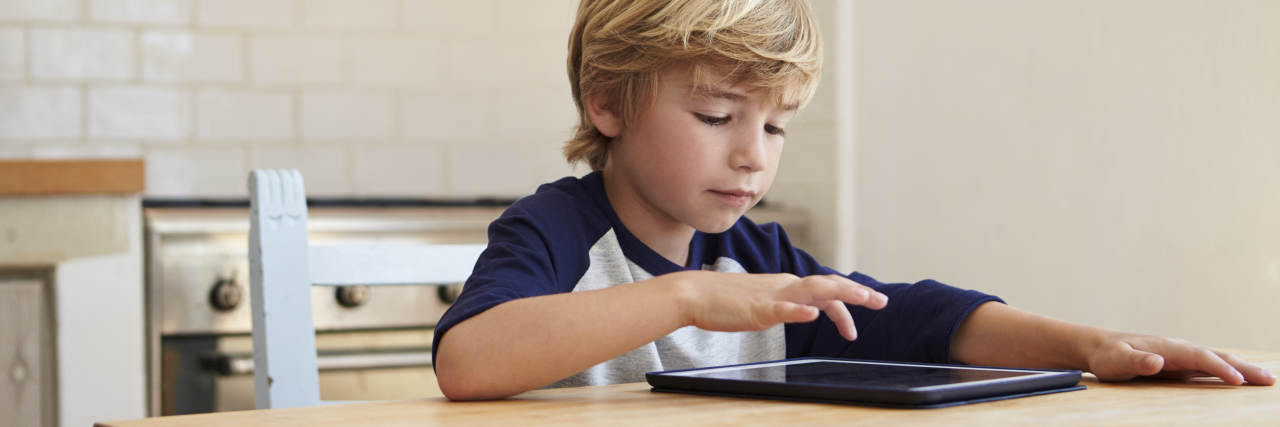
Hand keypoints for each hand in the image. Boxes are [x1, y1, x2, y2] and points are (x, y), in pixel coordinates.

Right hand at [671, 271, 887, 340]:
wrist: (694, 294)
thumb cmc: (724, 300)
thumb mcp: (763, 302)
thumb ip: (786, 303)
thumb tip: (807, 308)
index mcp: (787, 284)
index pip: (826, 289)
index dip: (849, 299)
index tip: (867, 309)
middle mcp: (785, 285)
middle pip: (828, 285)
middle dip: (857, 293)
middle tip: (882, 302)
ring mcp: (772, 296)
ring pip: (813, 290)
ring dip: (840, 294)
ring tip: (862, 298)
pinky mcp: (757, 309)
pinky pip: (782, 308)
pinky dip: (799, 310)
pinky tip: (813, 314)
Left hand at [1086, 333, 1276, 385]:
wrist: (1100, 347)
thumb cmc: (1107, 355)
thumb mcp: (1116, 360)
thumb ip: (1136, 361)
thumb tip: (1157, 361)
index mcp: (1168, 347)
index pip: (1200, 357)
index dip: (1220, 368)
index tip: (1239, 380)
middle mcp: (1180, 350)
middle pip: (1217, 357)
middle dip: (1244, 368)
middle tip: (1269, 380)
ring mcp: (1182, 357)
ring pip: (1218, 361)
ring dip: (1243, 370)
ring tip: (1267, 380)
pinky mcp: (1181, 366)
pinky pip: (1210, 368)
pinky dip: (1230, 373)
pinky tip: (1243, 380)